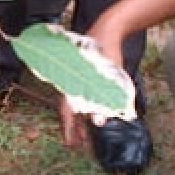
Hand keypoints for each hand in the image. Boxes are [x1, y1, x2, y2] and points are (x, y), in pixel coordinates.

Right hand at [60, 17, 126, 146]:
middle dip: (73, 128)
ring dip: (79, 120)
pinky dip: (86, 107)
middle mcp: (71, 82)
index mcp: (72, 83)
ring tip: (84, 135)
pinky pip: (82, 96)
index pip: (67, 111)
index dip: (69, 129)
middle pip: (69, 110)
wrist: (108, 29)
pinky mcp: (86, 76)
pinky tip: (93, 113)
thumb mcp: (108, 77)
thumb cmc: (106, 52)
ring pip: (75, 104)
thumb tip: (100, 122)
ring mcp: (78, 79)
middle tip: (77, 145)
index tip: (71, 144)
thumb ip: (104, 100)